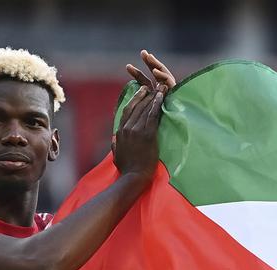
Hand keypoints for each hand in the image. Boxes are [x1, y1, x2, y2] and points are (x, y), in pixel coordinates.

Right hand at [113, 50, 167, 180]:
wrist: (133, 177)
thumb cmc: (127, 170)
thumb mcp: (117, 156)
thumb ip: (116, 146)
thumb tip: (114, 142)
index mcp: (120, 132)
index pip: (127, 111)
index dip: (134, 100)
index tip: (140, 93)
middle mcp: (127, 128)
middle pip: (136, 106)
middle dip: (144, 94)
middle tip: (151, 86)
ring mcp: (136, 130)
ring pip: (145, 108)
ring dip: (153, 95)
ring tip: (159, 87)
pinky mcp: (147, 134)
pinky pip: (153, 115)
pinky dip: (157, 103)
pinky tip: (162, 95)